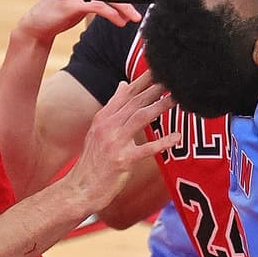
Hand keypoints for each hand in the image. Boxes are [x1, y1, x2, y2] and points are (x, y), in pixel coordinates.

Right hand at [15, 0, 139, 43]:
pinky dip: (112, 14)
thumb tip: (118, 4)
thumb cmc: (58, 15)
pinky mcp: (70, 4)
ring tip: (134, 18)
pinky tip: (121, 22)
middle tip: (141, 9)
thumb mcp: (78, 3)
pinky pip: (97, 6)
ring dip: (124, 8)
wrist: (36, 26)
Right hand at [66, 72, 179, 210]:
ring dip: (160, 107)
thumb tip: (123, 83)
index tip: (158, 67)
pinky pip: (146, 149)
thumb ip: (113, 107)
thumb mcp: (99, 129)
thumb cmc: (94, 161)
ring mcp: (114, 142)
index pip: (126, 93)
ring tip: (177, 99)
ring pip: (140, 118)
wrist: (79, 189)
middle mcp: (107, 126)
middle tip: (173, 78)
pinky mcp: (122, 160)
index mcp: (104, 117)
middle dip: (155, 88)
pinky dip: (162, 142)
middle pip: (135, 102)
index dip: (143, 79)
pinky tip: (177, 137)